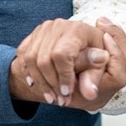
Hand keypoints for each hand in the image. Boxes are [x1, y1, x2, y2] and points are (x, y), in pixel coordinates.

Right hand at [11, 17, 125, 109]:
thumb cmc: (94, 55)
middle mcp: (58, 25)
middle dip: (52, 84)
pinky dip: (29, 73)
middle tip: (61, 100)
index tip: (68, 93)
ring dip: (40, 83)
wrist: (83, 43)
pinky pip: (24, 56)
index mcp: (78, 29)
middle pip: (45, 59)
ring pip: (32, 60)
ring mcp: (43, 29)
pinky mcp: (33, 36)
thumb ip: (94, 77)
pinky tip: (37, 85)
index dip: (63, 77)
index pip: (63, 55)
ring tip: (52, 98)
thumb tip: (90, 92)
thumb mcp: (101, 65)